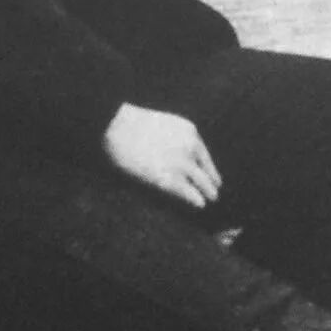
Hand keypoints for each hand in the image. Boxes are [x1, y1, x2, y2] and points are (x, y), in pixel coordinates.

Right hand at [103, 102, 222, 209]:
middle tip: (213, 193)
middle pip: (208, 172)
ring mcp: (181, 164)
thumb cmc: (132, 126)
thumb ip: (177, 140)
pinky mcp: (169, 179)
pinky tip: (199, 204)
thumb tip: (183, 159)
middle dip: (210, 184)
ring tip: (209, 200)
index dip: (209, 170)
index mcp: (190, 132)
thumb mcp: (164, 126)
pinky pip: (190, 194)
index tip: (212, 179)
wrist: (117, 127)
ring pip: (204, 185)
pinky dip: (196, 200)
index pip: (205, 157)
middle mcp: (190, 147)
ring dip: (208, 194)